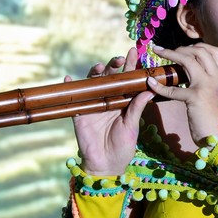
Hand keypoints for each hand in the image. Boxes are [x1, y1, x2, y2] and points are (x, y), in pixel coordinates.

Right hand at [69, 47, 153, 175]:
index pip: (126, 80)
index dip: (129, 66)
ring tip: (99, 66)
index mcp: (123, 102)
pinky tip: (69, 79)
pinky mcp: (80, 114)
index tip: (134, 52)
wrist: (106, 165)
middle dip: (113, 65)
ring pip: (92, 84)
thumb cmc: (122, 147)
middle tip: (119, 59)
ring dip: (94, 73)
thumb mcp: (132, 126)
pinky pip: (74, 99)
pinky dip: (70, 87)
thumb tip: (148, 90)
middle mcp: (108, 100)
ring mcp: (93, 106)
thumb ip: (136, 108)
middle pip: (109, 78)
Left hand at [146, 43, 217, 144]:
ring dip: (170, 54)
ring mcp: (207, 87)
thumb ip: (209, 84)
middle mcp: (217, 79)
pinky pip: (173, 88)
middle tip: (166, 50)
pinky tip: (151, 83)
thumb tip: (193, 74)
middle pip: (200, 51)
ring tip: (158, 52)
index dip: (199, 46)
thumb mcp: (216, 97)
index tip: (185, 48)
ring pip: (188, 61)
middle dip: (182, 47)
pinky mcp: (195, 98)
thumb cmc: (214, 120)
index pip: (215, 51)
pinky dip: (160, 86)